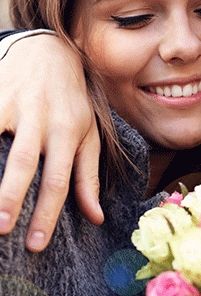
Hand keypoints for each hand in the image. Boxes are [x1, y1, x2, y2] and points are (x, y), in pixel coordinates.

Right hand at [0, 33, 101, 250]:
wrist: (49, 51)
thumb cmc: (71, 102)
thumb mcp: (88, 135)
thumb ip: (88, 176)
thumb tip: (96, 218)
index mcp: (70, 133)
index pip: (60, 180)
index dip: (48, 213)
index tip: (36, 244)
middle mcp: (43, 120)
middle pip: (27, 163)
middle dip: (13, 197)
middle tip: (2, 229)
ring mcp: (14, 105)